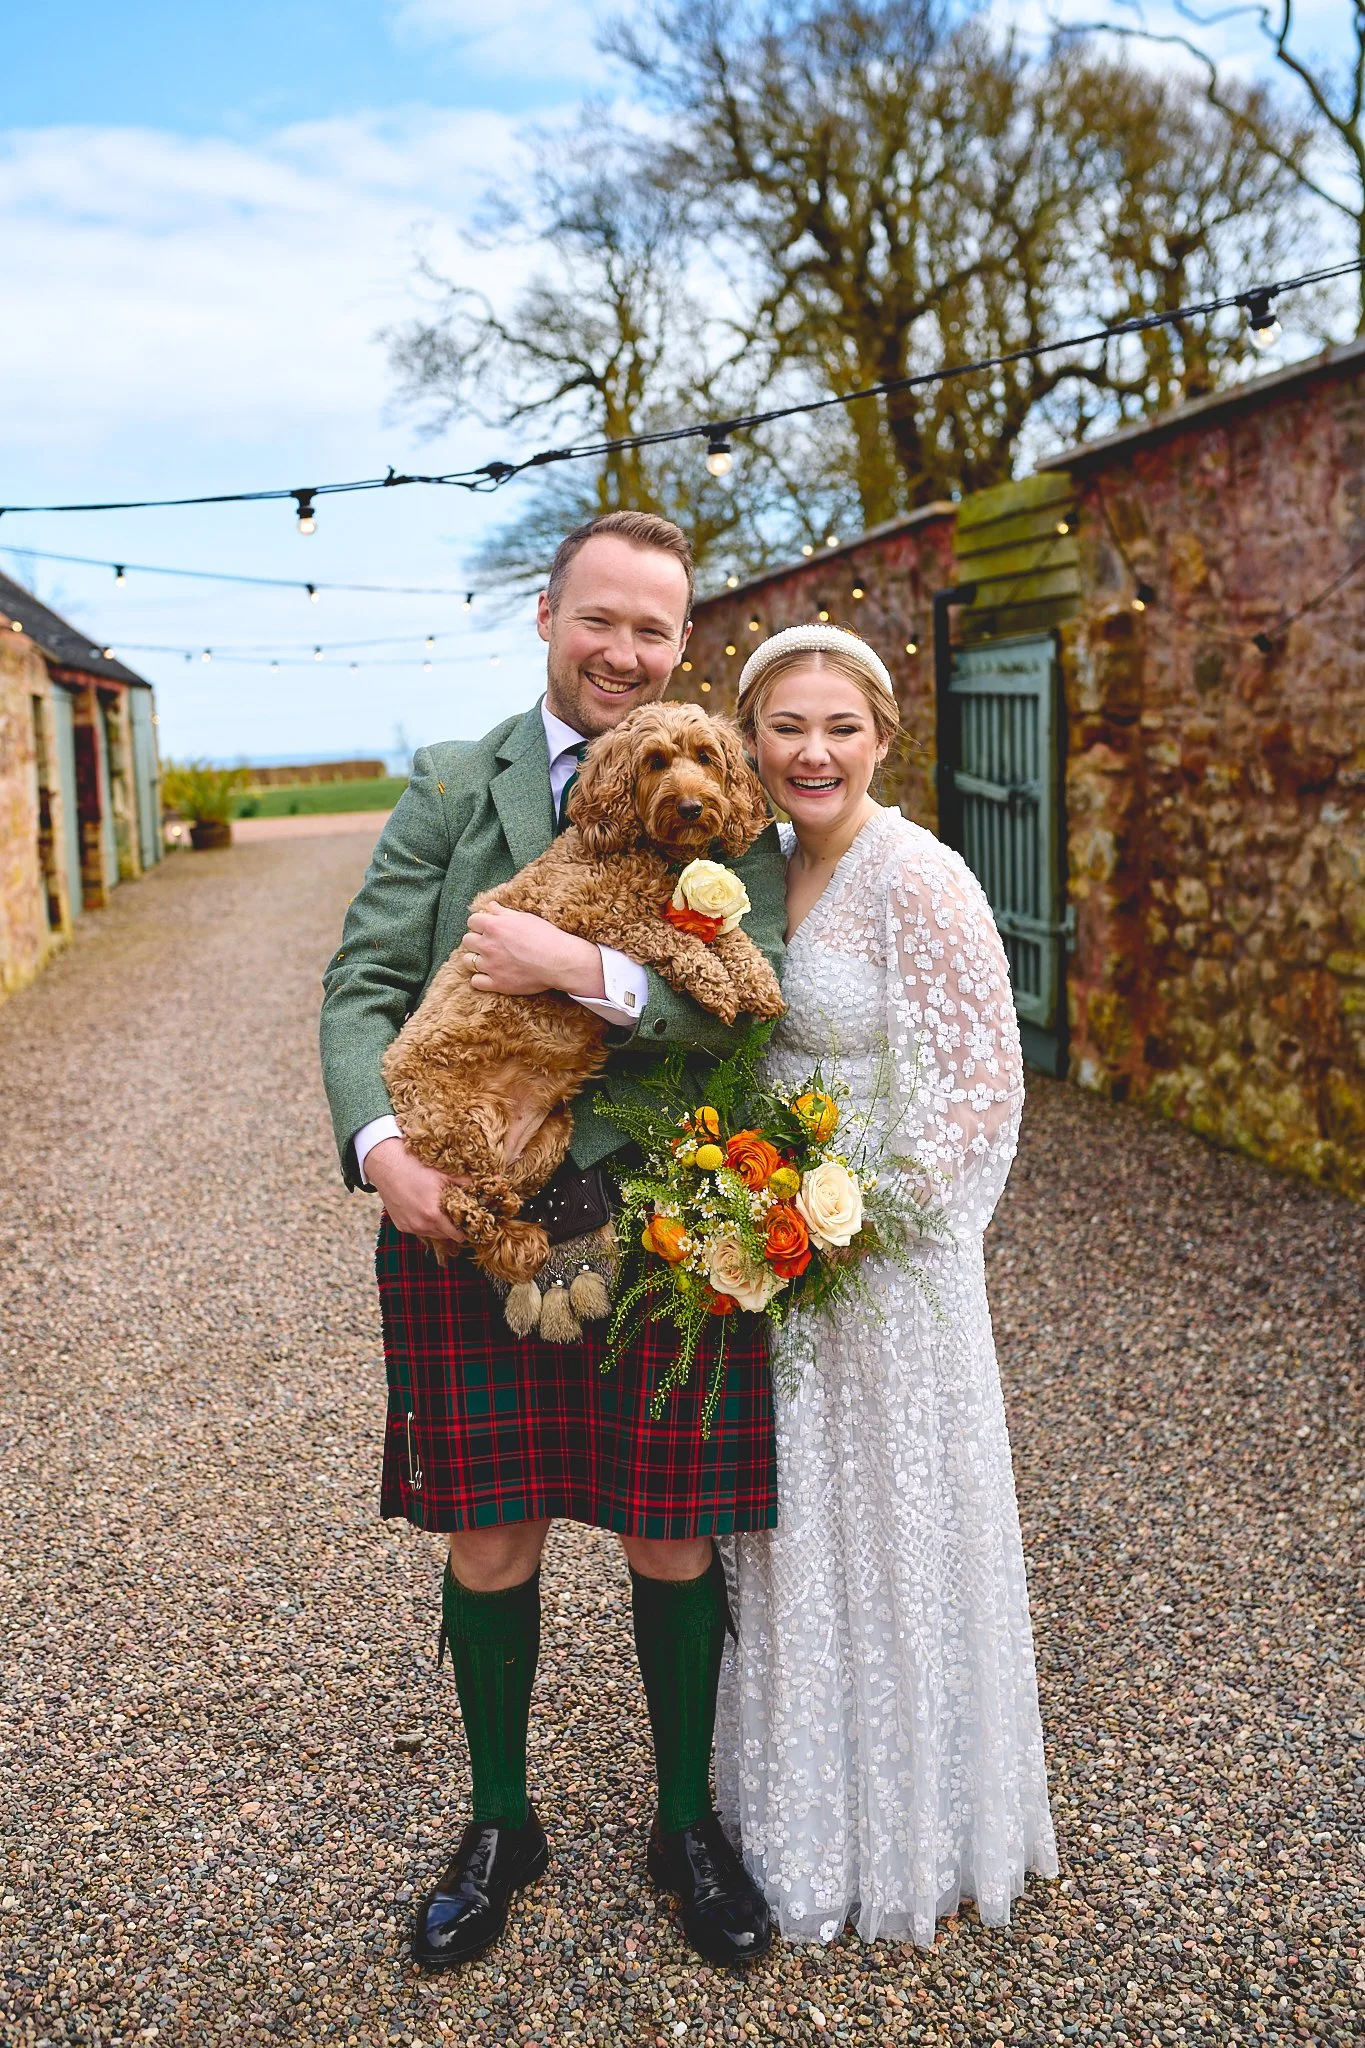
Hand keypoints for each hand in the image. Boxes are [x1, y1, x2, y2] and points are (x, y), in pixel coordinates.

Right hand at [365, 1138, 465, 1244]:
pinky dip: (425, 1224)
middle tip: (457, 1214)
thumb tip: (487, 1182)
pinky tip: (426, 1210)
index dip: (465, 1229)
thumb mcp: (442, 1174)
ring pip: (432, 1234)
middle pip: (445, 1235)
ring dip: (439, 1226)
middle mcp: (421, 1225)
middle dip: (453, 1227)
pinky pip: (419, 1230)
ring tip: (442, 1211)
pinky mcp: (400, 1225)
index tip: (469, 1222)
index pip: (456, 1234)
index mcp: (433, 1214)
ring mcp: (409, 1227)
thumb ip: (465, 1182)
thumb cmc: (415, 1168)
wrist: (386, 1165)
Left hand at [462, 902, 605, 998]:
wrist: (559, 961)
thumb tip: (490, 906)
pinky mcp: (496, 983)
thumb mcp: (525, 918)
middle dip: (476, 940)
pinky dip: (480, 978)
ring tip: (488, 959)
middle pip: (467, 940)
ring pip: (467, 961)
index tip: (487, 928)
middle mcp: (488, 945)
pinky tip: (489, 975)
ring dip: (475, 959)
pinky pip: (475, 981)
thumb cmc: (546, 936)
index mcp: (494, 926)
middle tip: (489, 943)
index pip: (472, 921)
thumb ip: (503, 912)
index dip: (479, 924)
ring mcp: (490, 965)